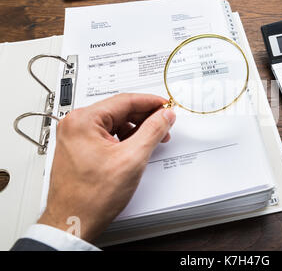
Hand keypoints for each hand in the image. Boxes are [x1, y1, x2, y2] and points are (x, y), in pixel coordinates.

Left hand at [38, 93, 175, 241]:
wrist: (73, 222)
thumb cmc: (90, 197)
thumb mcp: (132, 159)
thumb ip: (152, 131)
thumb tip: (164, 116)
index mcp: (83, 120)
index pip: (125, 100)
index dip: (151, 103)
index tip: (166, 106)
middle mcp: (75, 125)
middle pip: (119, 110)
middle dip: (145, 117)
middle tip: (165, 123)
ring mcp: (75, 137)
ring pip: (114, 123)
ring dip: (136, 128)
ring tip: (153, 139)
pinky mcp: (79, 148)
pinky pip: (107, 135)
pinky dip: (124, 138)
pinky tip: (137, 147)